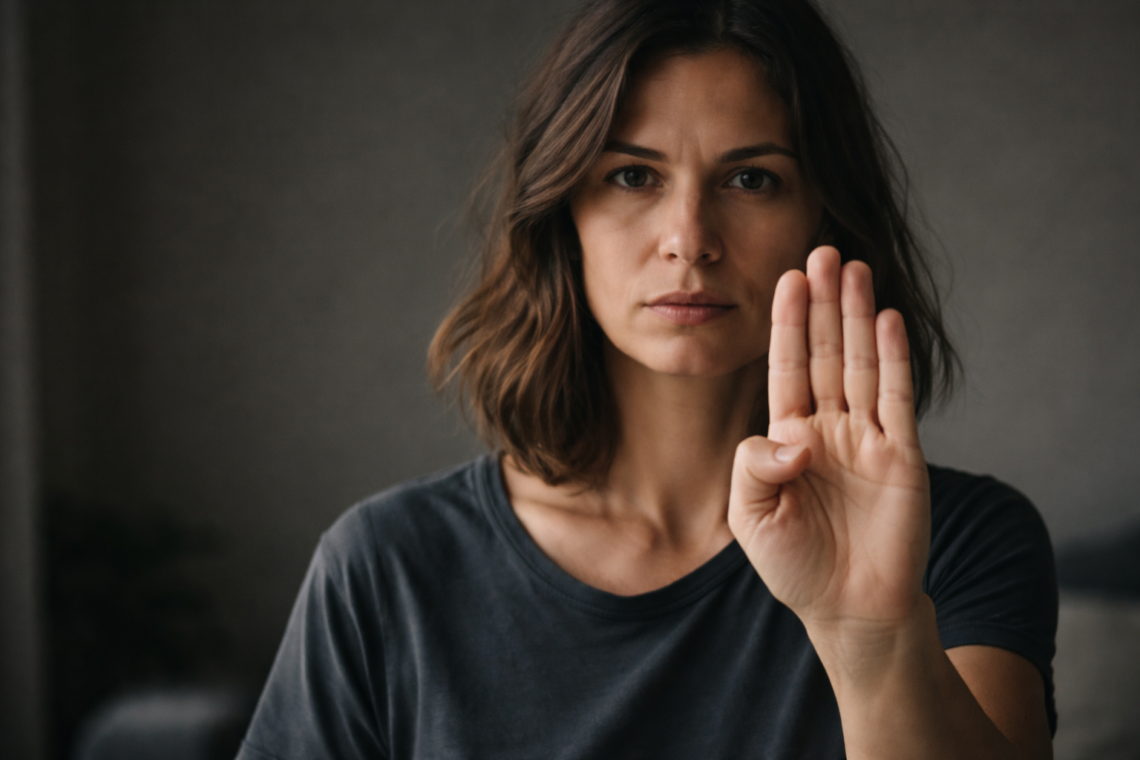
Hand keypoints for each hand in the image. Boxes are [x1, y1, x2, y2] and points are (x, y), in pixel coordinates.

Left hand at [727, 246, 930, 634]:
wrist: (850, 609)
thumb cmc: (795, 566)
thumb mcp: (750, 517)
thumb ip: (755, 467)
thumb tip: (795, 437)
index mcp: (788, 437)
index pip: (786, 367)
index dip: (786, 324)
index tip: (786, 278)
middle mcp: (828, 428)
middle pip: (823, 352)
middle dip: (822, 303)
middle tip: (822, 250)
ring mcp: (867, 438)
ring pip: (859, 363)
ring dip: (856, 316)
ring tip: (853, 267)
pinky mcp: (902, 455)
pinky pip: (895, 398)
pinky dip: (891, 358)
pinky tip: (885, 319)